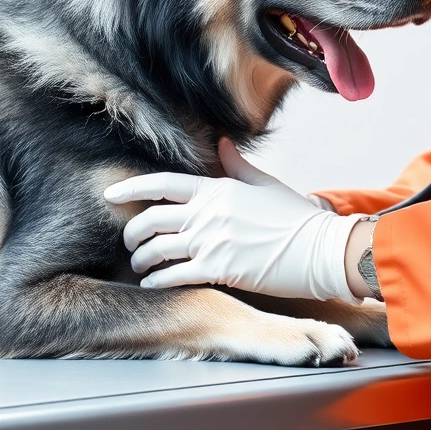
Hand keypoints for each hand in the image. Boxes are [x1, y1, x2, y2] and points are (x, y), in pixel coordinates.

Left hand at [102, 139, 364, 301]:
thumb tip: (221, 144)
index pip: (162, 184)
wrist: (320, 249)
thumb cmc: (296, 217)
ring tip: (139, 266)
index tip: (110, 194)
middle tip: (128, 242)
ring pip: (157, 249)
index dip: (131, 188)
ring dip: (142, 259)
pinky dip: (157, 281)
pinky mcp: (219, 269)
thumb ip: (237, 167)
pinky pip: (174, 275)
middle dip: (132, 232)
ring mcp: (212, 241)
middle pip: (151, 219)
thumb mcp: (265, 185)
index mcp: (217, 189)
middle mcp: (208, 213)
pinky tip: (150, 285)